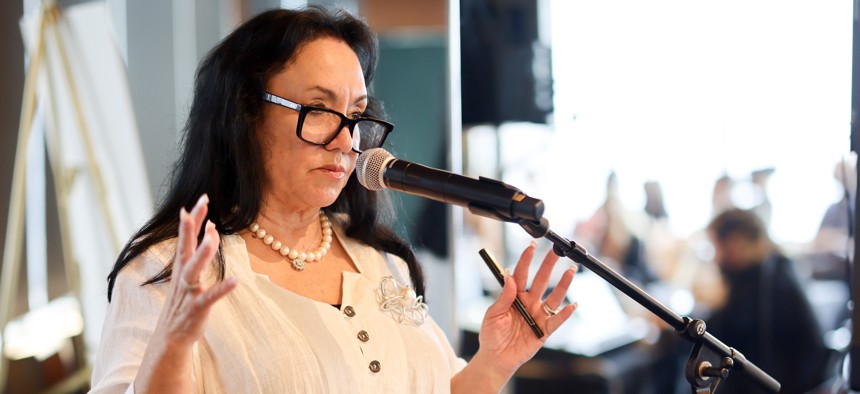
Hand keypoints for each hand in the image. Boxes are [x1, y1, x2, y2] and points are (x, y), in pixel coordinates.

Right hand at [135, 195, 236, 392]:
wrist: (171, 337)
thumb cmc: (183, 302)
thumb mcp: (190, 273)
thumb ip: (199, 250)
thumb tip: (209, 226)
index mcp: (182, 266)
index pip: (187, 237)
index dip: (193, 219)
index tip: (201, 199)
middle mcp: (183, 276)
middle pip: (187, 246)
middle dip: (192, 226)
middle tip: (201, 205)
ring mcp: (189, 292)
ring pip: (194, 269)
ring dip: (203, 253)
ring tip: (213, 235)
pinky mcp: (197, 308)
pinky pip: (210, 297)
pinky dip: (222, 289)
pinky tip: (235, 281)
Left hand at [476, 241, 576, 377]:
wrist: (496, 358)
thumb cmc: (491, 335)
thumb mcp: (492, 314)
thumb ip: (503, 297)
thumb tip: (509, 277)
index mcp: (514, 296)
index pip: (521, 274)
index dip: (526, 260)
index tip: (532, 246)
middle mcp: (529, 303)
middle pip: (541, 280)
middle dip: (549, 265)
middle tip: (556, 251)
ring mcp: (538, 315)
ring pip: (553, 297)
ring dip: (562, 285)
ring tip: (570, 271)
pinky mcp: (544, 331)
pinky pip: (556, 321)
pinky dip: (565, 314)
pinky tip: (572, 305)